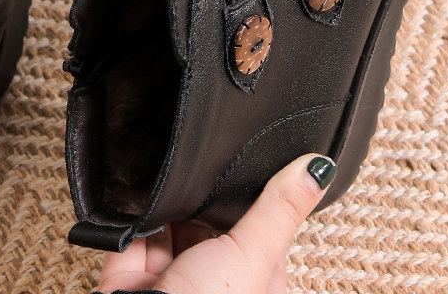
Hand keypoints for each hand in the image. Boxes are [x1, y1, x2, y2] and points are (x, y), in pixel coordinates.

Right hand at [97, 154, 335, 293]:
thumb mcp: (253, 253)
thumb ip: (278, 209)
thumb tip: (318, 168)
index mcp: (251, 284)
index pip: (259, 231)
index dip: (255, 200)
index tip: (251, 165)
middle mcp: (211, 283)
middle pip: (210, 225)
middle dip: (204, 201)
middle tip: (206, 173)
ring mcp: (169, 278)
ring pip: (170, 225)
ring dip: (168, 206)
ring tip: (172, 190)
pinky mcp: (130, 273)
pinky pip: (133, 232)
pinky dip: (134, 217)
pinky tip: (142, 202)